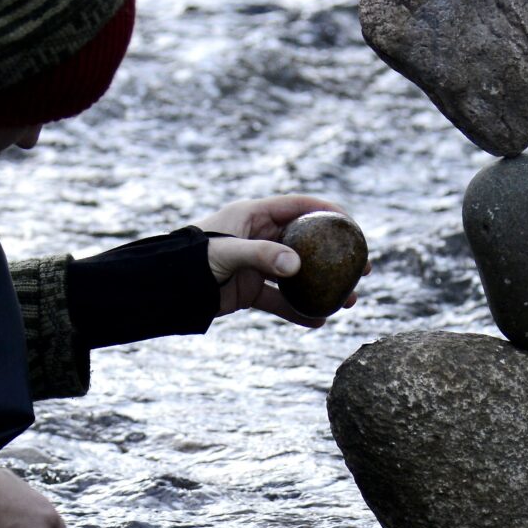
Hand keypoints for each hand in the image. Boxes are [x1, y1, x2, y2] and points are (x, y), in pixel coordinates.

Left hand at [197, 193, 361, 325]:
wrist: (165, 290)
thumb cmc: (191, 260)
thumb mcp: (227, 253)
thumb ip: (261, 256)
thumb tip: (297, 267)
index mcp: (253, 215)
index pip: (298, 207)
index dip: (327, 212)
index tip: (352, 225)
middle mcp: (258, 238)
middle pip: (305, 243)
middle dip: (335, 256)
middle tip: (362, 267)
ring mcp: (256, 265)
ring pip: (297, 275)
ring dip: (322, 287)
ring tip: (348, 300)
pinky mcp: (249, 291)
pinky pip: (280, 301)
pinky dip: (297, 311)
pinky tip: (318, 320)